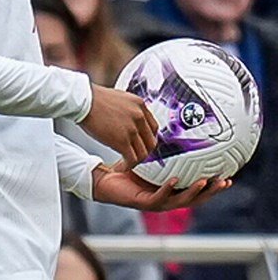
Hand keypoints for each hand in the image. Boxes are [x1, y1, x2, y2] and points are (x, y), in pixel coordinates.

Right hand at [79, 85, 157, 165]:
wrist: (81, 100)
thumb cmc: (91, 98)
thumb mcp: (117, 98)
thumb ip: (127, 109)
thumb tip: (127, 120)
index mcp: (139, 105)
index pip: (153, 127)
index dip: (148, 138)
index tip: (141, 143)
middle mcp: (139, 116)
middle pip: (150, 142)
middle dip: (143, 151)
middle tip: (135, 155)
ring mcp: (132, 129)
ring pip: (143, 153)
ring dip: (135, 160)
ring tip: (126, 163)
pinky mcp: (122, 141)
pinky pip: (131, 159)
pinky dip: (127, 166)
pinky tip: (120, 167)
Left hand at [92, 162, 232, 210]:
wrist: (105, 179)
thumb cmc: (127, 170)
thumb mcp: (148, 159)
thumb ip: (162, 151)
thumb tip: (172, 132)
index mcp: (172, 191)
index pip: (197, 191)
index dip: (213, 186)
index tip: (229, 177)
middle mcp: (167, 199)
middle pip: (196, 199)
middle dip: (212, 191)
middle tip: (225, 181)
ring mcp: (156, 203)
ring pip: (181, 200)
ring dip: (194, 191)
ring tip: (206, 181)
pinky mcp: (143, 202)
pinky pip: (159, 197)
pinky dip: (167, 189)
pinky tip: (174, 180)